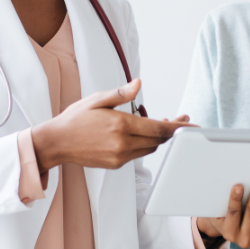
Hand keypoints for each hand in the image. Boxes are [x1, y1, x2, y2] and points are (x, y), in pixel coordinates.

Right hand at [31, 79, 190, 171]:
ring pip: (150, 148)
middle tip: (179, 119)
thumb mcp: (97, 99)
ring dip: (158, 137)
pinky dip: (145, 144)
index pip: (159, 128)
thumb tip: (138, 84)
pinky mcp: (116, 164)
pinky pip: (138, 154)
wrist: (57, 143)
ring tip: (160, 123)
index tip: (192, 125)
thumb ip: (121, 94)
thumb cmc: (75, 118)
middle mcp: (123, 144)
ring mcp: (120, 156)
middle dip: (171, 130)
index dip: (178, 127)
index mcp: (121, 125)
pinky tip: (141, 133)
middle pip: (158, 140)